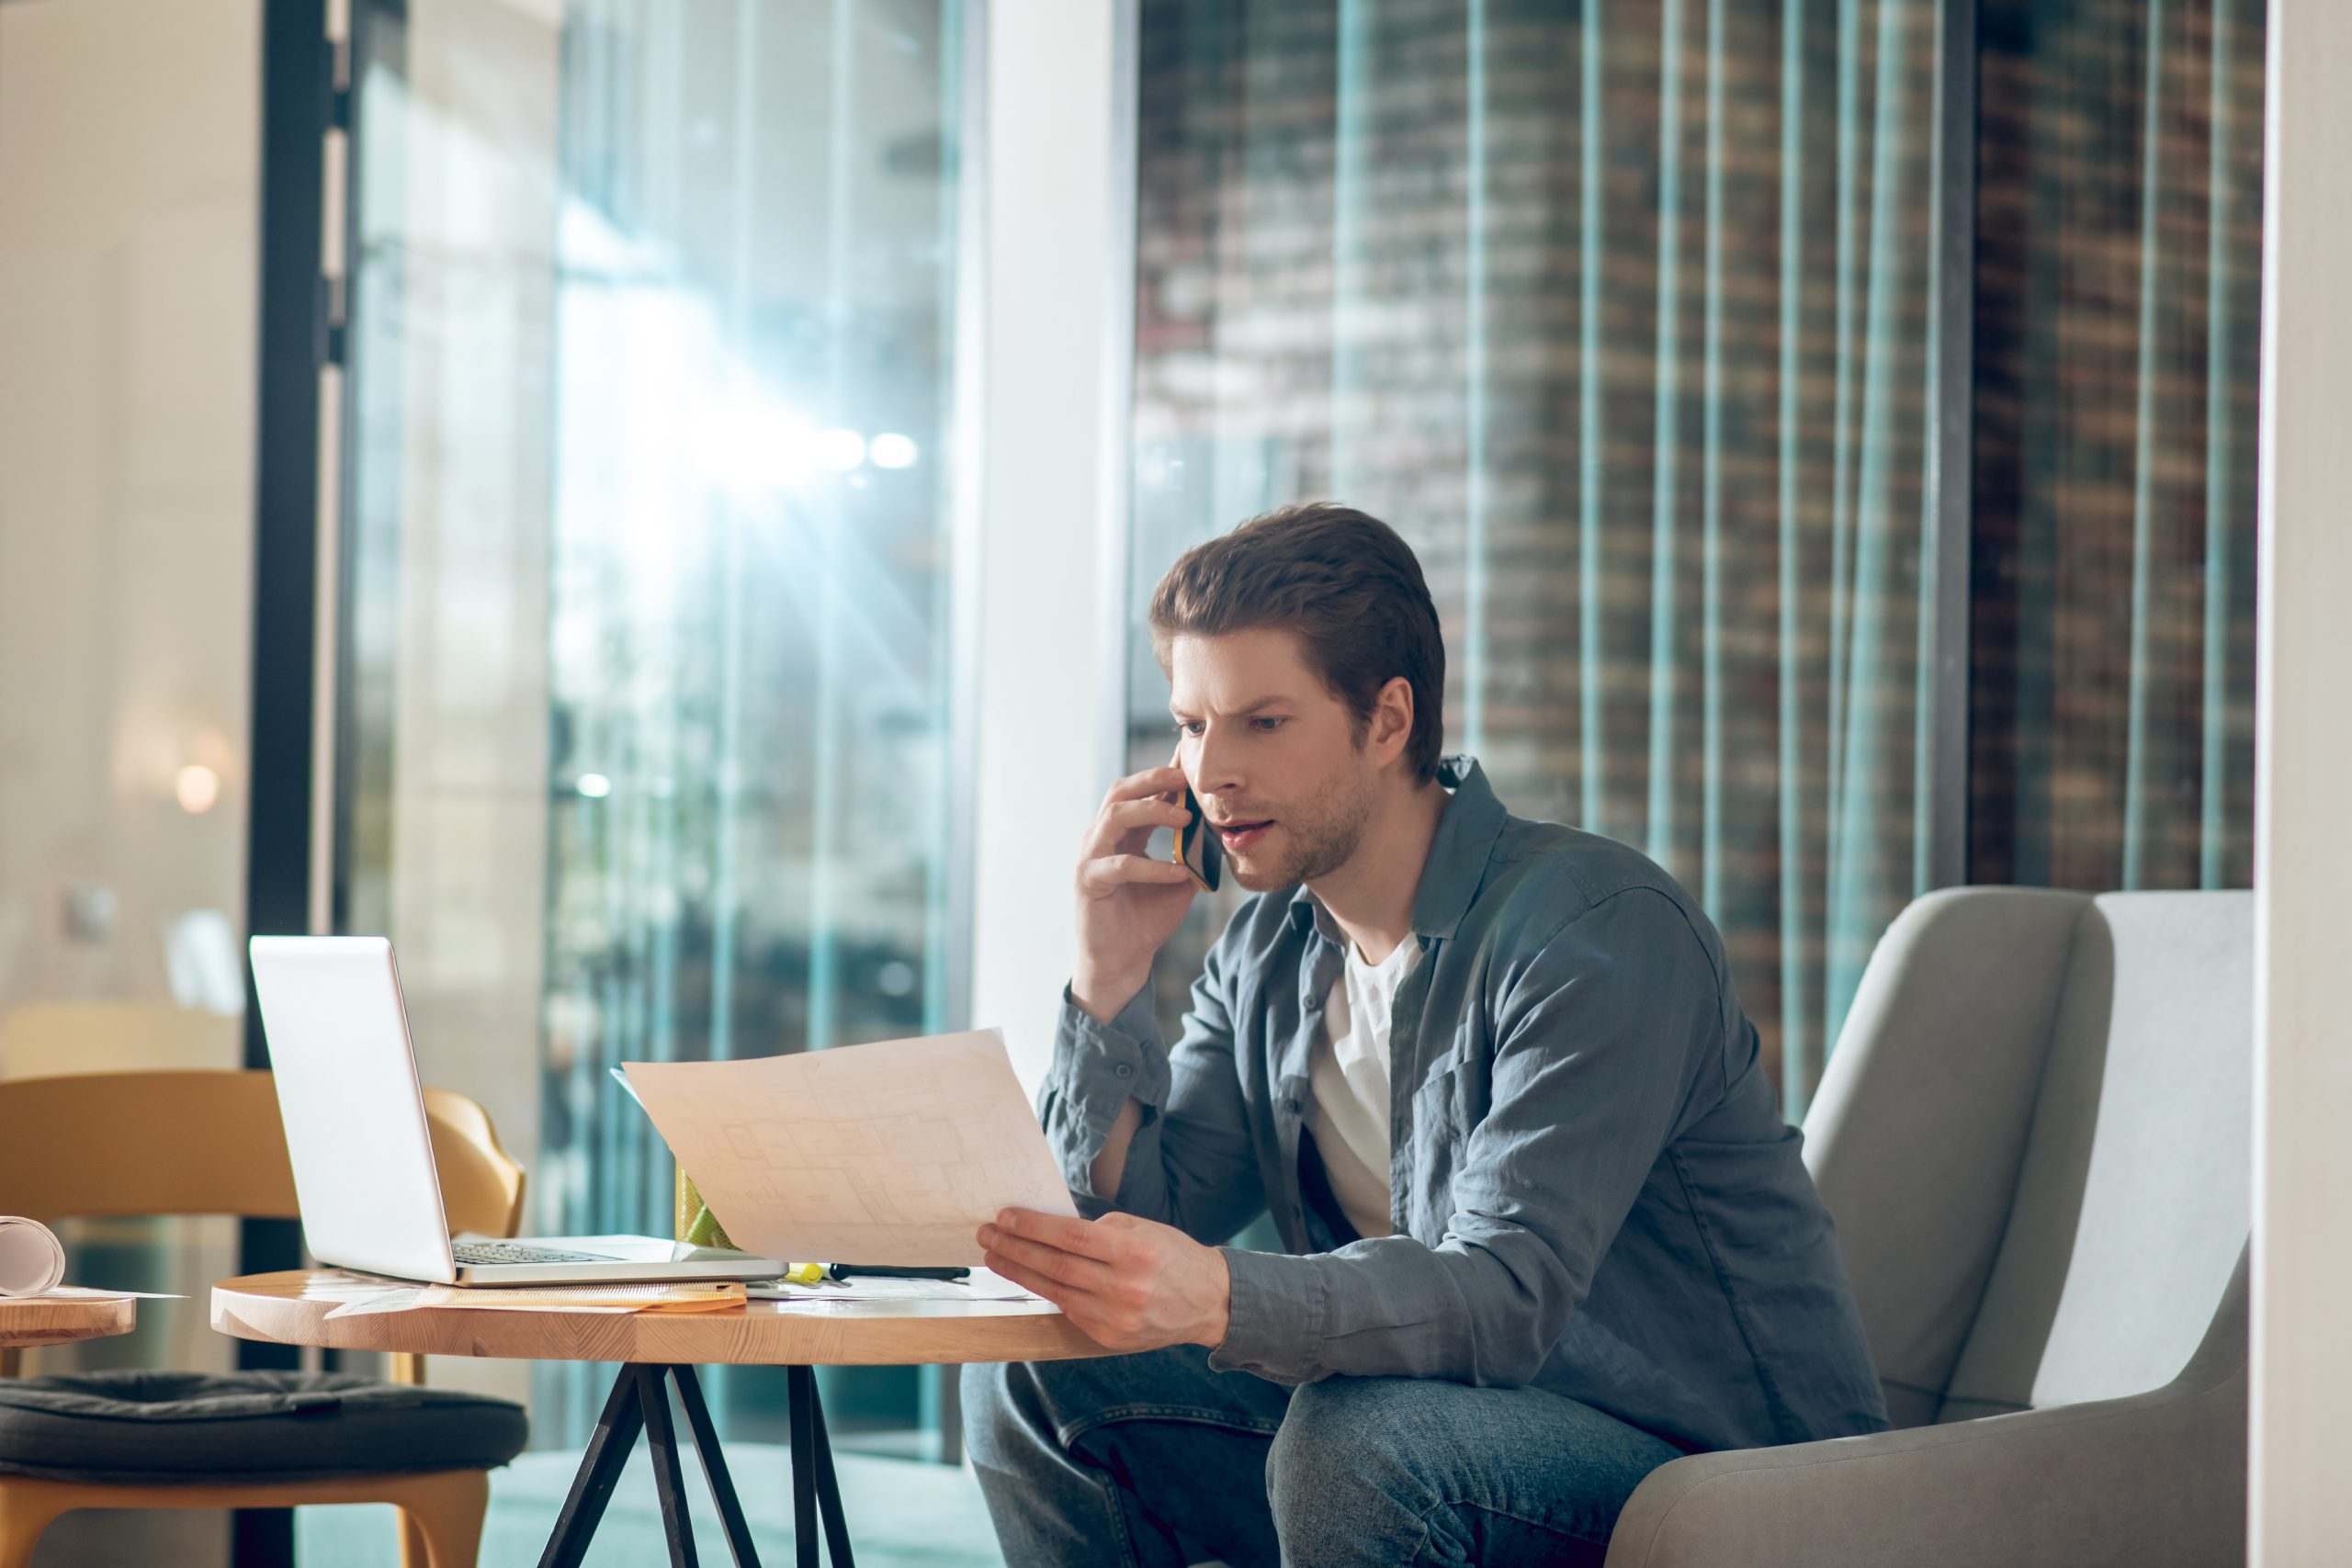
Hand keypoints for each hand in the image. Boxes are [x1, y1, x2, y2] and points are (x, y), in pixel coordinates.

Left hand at [979, 1207, 1230, 1352]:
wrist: (1207, 1301)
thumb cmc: (1171, 1256)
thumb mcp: (1141, 1229)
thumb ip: (1097, 1231)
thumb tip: (1047, 1228)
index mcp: (1134, 1253)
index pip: (1070, 1237)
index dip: (1032, 1226)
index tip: (1005, 1216)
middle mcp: (1124, 1288)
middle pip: (1055, 1266)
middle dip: (1014, 1248)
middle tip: (987, 1234)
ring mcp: (1115, 1317)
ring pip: (1054, 1291)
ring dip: (1019, 1272)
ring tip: (995, 1255)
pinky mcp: (1108, 1336)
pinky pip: (1068, 1309)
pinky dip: (1044, 1292)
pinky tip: (1025, 1277)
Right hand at [1072, 765, 1199, 1021]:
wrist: (1122, 961)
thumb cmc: (1147, 920)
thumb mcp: (1178, 882)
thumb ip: (1192, 855)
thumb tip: (1219, 829)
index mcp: (1123, 834)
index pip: (1140, 793)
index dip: (1163, 776)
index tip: (1192, 763)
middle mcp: (1102, 839)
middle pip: (1120, 792)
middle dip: (1152, 779)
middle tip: (1185, 778)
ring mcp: (1091, 857)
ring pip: (1114, 817)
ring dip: (1151, 812)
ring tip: (1185, 818)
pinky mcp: (1088, 882)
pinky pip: (1120, 865)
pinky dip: (1153, 867)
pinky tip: (1179, 873)